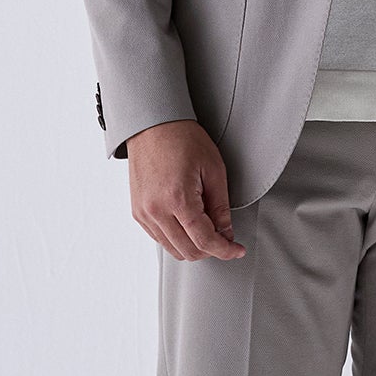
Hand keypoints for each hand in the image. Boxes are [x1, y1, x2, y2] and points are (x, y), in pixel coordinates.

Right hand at [126, 120, 244, 259]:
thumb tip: (226, 232)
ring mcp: (144, 213)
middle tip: (225, 238)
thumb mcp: (214, 170)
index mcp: (177, 199)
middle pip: (189, 251)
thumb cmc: (182, 139)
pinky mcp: (138, 212)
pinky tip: (189, 224)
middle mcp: (156, 210)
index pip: (205, 241)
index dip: (225, 250)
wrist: (152, 125)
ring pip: (173, 249)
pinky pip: (160, 238)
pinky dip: (178, 239)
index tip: (237, 250)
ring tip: (208, 228)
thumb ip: (221, 207)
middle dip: (211, 250)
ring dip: (194, 246)